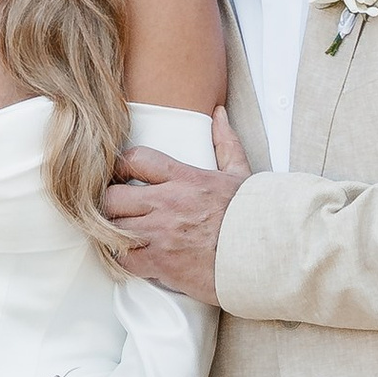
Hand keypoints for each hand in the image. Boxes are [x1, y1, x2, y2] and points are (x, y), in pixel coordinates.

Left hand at [100, 106, 250, 302]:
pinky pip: (123, 259)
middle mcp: (167, 203)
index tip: (120, 177)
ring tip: (123, 234)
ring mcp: (161, 233)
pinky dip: (124, 259)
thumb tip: (219, 113)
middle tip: (117, 210)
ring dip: (114, 232)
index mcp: (184, 178)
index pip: (135, 159)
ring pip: (112, 228)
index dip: (121, 167)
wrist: (266, 255)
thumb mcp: (240, 174)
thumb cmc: (253, 217)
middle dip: (111, 204)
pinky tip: (135, 258)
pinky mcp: (161, 262)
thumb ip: (225, 143)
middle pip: (112, 196)